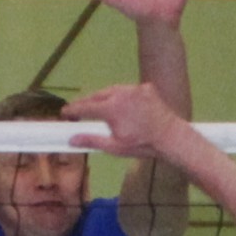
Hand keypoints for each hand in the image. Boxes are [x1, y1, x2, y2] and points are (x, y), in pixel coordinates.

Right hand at [64, 81, 183, 158]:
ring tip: (99, 107)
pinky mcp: (145, 88)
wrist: (170, 137)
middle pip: (97, 96)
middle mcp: (120, 93)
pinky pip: (129, 90)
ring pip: (113, 90)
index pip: (85, 107)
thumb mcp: (114, 147)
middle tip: (79, 110)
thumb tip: (72, 140)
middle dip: (87, 103)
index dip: (72, 110)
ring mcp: (134, 89)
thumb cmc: (142, 145)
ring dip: (104, 97)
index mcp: (110, 108)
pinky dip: (123, 96)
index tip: (64, 113)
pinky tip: (123, 106)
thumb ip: (91, 140)